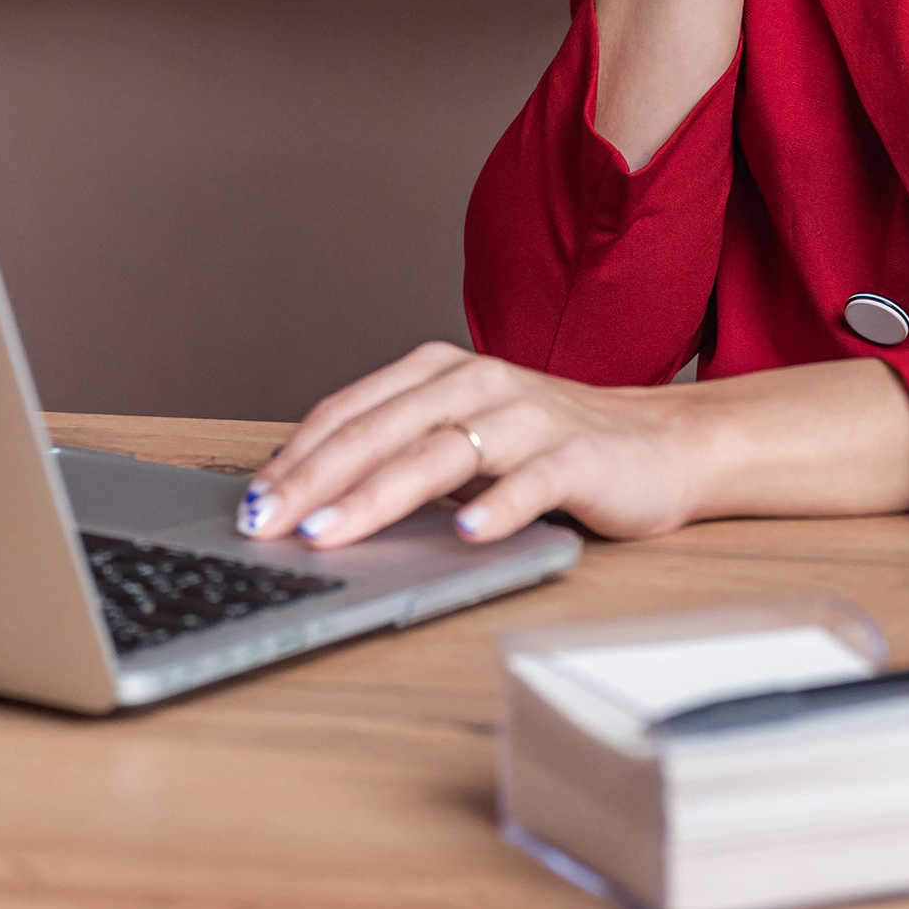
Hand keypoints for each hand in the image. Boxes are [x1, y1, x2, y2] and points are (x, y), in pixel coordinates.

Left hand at [236, 342, 908, 552]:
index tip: (246, 505)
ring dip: (380, 495)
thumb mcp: (461, 440)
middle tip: (265, 524)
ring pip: (439, 453)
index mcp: (437, 373)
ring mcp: (528, 416)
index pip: (348, 413)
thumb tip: (301, 500)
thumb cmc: (545, 448)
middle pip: (380, 431)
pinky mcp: (576, 455)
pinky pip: (530, 482)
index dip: (293, 458)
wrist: (661, 446)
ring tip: (332, 532)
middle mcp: (477, 381)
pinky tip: (466, 535)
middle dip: (314, 481)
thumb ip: (395, 454)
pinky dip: (496, 507)